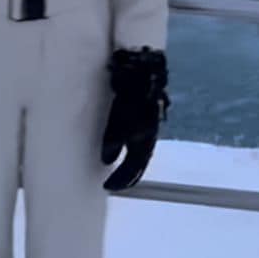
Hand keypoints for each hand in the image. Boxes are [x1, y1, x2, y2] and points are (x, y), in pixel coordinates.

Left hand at [101, 47, 168, 191]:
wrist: (144, 70)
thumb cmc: (129, 96)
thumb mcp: (117, 120)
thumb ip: (111, 142)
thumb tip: (107, 160)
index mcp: (144, 142)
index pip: (133, 169)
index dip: (120, 180)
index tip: (107, 187)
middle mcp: (150, 136)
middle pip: (139, 162)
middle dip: (127, 174)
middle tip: (113, 181)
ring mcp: (151, 125)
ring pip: (142, 151)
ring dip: (131, 162)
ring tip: (118, 166)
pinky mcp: (149, 115)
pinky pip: (142, 139)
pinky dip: (133, 148)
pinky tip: (125, 144)